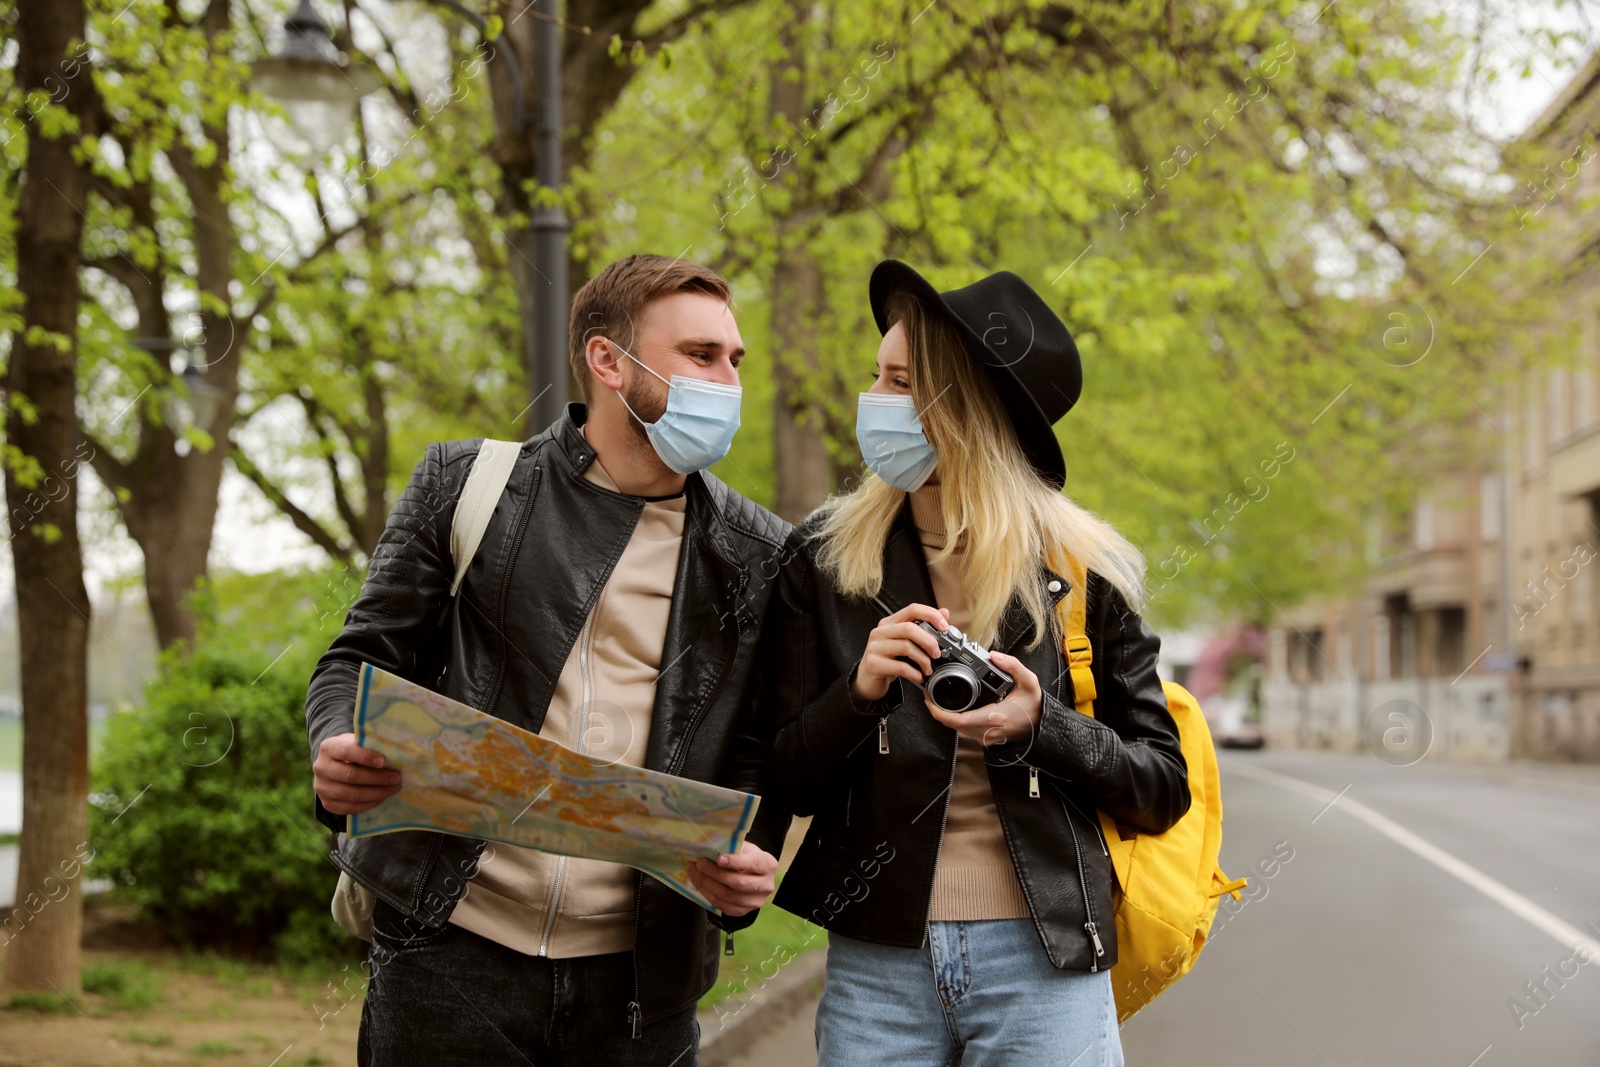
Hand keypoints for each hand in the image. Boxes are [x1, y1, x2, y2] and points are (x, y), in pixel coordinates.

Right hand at [313, 733, 402, 814]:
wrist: (335, 764)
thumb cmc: (353, 750)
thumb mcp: (358, 742)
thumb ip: (370, 745)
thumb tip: (395, 754)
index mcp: (328, 747)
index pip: (346, 752)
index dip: (366, 757)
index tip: (384, 761)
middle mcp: (320, 768)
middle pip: (350, 776)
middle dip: (377, 778)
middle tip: (396, 778)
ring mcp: (321, 787)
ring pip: (352, 794)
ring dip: (377, 793)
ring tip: (393, 788)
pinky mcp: (327, 803)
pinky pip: (350, 808)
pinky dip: (369, 804)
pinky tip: (382, 797)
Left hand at [686, 840, 778, 915]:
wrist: (753, 875)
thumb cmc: (747, 857)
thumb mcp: (745, 848)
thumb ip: (733, 848)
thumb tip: (711, 847)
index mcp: (768, 865)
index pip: (753, 864)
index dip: (735, 862)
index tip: (718, 858)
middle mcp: (766, 885)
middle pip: (739, 883)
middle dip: (715, 873)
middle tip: (699, 863)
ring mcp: (756, 901)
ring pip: (728, 896)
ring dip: (707, 884)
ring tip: (694, 871)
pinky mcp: (744, 911)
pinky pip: (722, 906)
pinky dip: (707, 894)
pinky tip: (698, 883)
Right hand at [850, 603, 950, 706]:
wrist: (868, 680)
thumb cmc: (888, 660)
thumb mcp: (905, 642)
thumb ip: (923, 628)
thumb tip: (944, 613)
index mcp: (890, 623)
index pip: (912, 609)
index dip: (931, 615)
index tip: (944, 627)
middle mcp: (880, 632)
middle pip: (910, 628)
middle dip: (929, 641)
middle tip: (937, 653)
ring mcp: (875, 647)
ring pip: (906, 647)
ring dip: (923, 660)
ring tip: (928, 669)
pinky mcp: (873, 663)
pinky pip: (900, 666)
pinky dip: (914, 673)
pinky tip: (919, 677)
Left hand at [926, 650, 1041, 746]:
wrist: (1042, 725)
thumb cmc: (1034, 706)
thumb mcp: (1029, 682)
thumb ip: (1013, 666)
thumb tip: (995, 656)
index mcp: (994, 717)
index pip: (958, 719)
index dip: (939, 712)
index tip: (929, 699)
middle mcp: (987, 731)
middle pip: (953, 724)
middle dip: (938, 710)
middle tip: (929, 694)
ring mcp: (985, 737)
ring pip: (957, 729)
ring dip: (946, 716)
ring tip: (938, 699)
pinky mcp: (985, 739)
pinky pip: (964, 730)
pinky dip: (956, 719)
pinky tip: (953, 707)